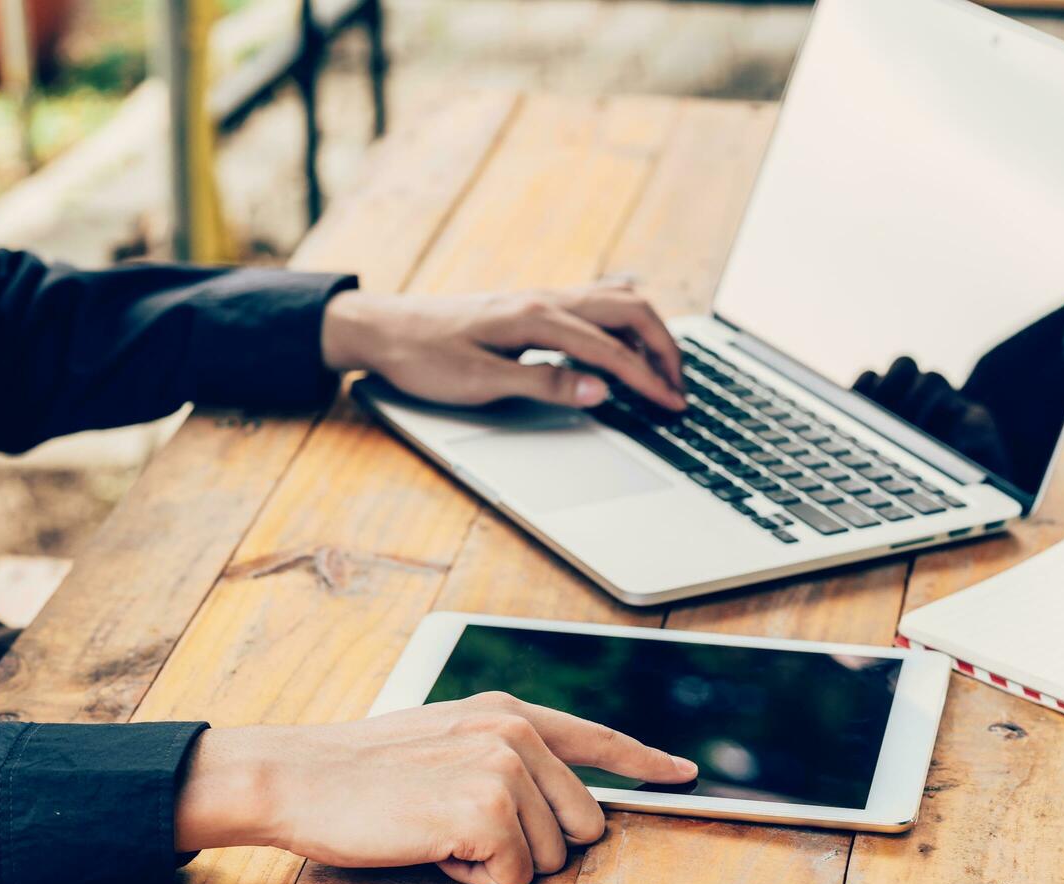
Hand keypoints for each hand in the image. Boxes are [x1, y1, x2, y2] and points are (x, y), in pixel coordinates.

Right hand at [174, 692, 696, 883]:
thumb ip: (507, 755)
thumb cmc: (364, 773)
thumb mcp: (446, 742)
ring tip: (438, 830)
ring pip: (549, 857)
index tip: (684, 774)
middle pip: (582, 824)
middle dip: (534, 846)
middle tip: (463, 829)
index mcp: (508, 712)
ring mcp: (504, 766)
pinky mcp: (487, 807)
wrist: (300, 777)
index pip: (596, 738)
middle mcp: (516, 731)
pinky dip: (475, 878)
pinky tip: (433, 846)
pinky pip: (515, 876)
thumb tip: (560, 801)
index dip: (645, 761)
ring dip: (496, 862)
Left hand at [320, 284, 685, 410]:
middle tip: (680, 387)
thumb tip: (601, 391)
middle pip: (630, 308)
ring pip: (617, 302)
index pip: (612, 348)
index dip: (648, 379)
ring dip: (649, 332)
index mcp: (536, 317)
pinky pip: (596, 306)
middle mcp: (545, 299)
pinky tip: (625, 349)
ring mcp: (541, 299)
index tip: (672, 404)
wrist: (384, 328)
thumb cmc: (424, 357)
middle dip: (665, 346)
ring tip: (662, 371)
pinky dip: (625, 325)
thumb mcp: (479, 381)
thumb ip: (544, 385)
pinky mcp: (533, 307)